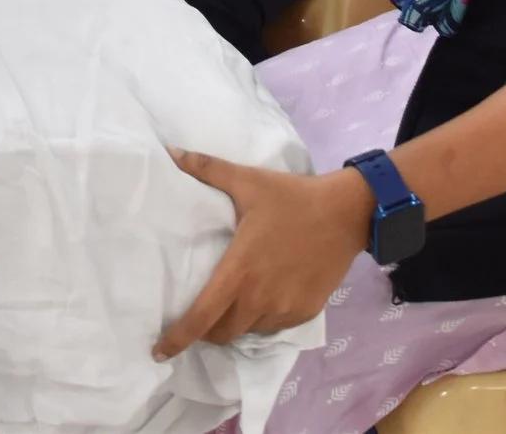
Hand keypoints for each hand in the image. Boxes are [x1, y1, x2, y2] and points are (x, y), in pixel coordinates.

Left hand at [153, 151, 372, 359]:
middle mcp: (259, 299)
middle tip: (199, 315)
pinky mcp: (304, 312)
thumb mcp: (248, 180)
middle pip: (221, 334)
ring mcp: (283, 309)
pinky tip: (263, 298)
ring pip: (247, 331)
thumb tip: (170, 153)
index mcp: (239, 271)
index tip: (158, 352)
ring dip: (235, 323)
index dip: (178, 338)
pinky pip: (273, 327)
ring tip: (233, 302)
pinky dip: (262, 319)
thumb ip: (207, 169)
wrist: (347, 213)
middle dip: (205, 331)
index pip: (201, 317)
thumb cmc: (292, 198)